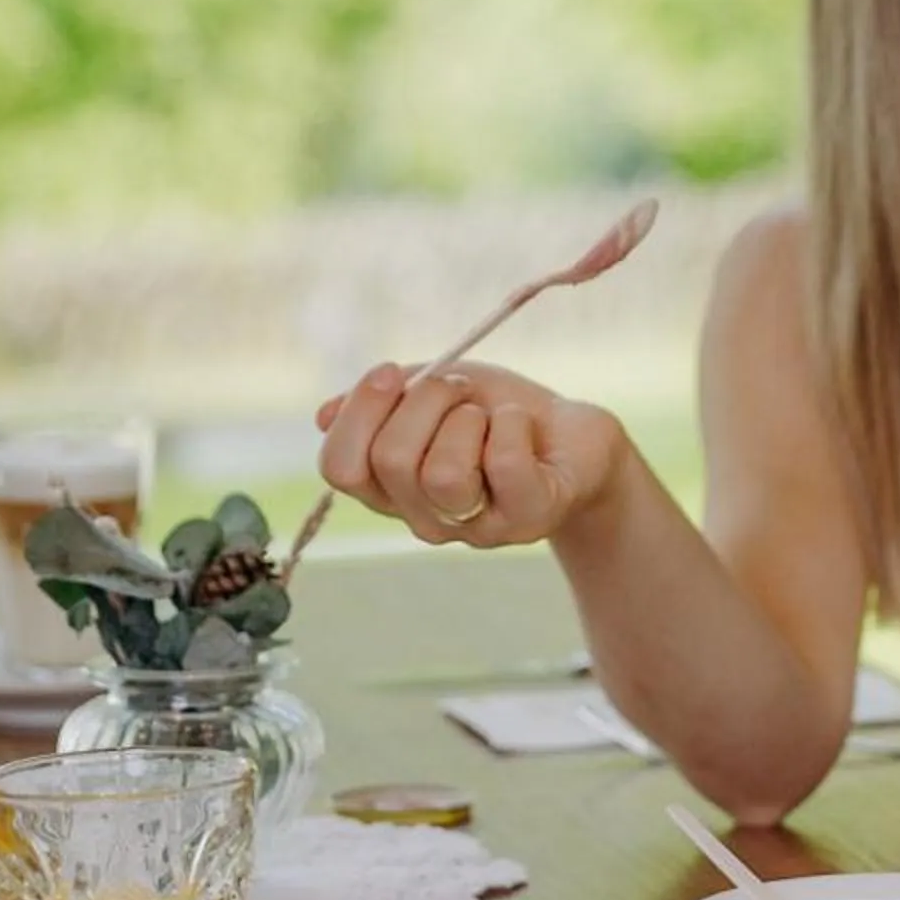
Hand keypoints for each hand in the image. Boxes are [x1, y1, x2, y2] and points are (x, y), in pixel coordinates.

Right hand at [314, 360, 628, 548]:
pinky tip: (521, 424)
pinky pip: (503, 466)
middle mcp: (425, 517)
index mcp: (391, 488)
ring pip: (442, 474)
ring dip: (466, 418)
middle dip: (425, 400)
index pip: (340, 468)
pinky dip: (510, 425)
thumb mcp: (435, 393)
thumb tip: (323, 416)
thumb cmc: (497, 414)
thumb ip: (382, 401)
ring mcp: (476, 526)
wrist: (576, 436)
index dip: (359, 413)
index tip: (393, 373)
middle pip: (390, 462)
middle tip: (458, 388)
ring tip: (488, 413)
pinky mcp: (528, 518)